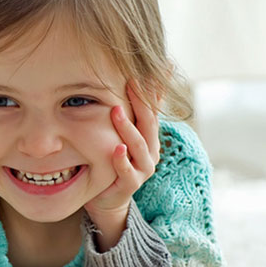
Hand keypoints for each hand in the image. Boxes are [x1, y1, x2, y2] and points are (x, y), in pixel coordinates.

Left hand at [84, 84, 160, 248]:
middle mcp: (151, 151)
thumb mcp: (121, 137)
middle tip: (132, 81)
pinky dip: (122, 160)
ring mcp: (143, 169)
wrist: (108, 198)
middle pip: (148, 123)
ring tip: (117, 111)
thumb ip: (126, 116)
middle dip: (141, 101)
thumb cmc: (113, 162)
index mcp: (150, 138)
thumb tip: (122, 84)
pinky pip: (127, 171)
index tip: (158, 68)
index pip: (154, 109)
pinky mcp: (130, 184)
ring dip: (127, 127)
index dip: (155, 89)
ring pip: (139, 145)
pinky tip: (117, 149)